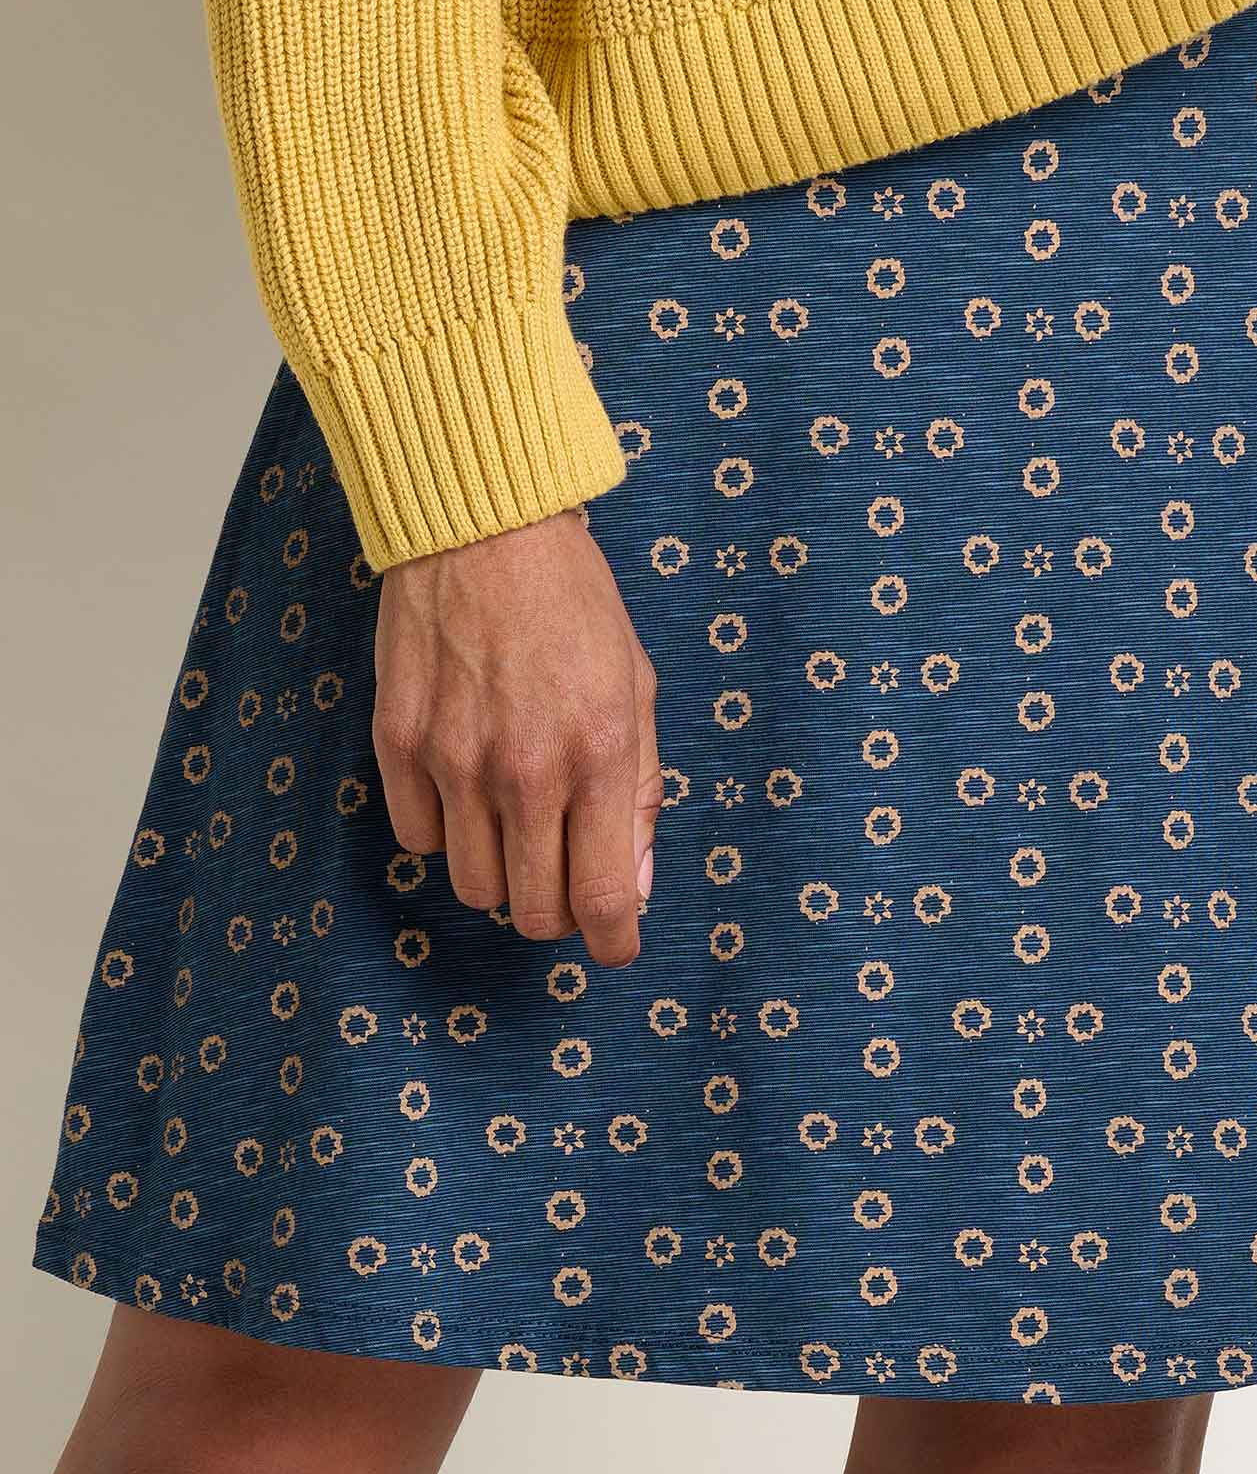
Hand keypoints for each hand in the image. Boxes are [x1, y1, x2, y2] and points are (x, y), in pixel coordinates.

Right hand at [373, 510, 660, 966]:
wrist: (484, 527)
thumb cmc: (573, 603)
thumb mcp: (636, 686)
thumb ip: (641, 791)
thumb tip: (634, 883)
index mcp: (599, 753)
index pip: (601, 898)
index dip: (613, 941)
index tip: (616, 945)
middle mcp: (525, 769)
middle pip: (532, 911)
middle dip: (557, 911)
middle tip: (567, 874)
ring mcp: (454, 759)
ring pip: (472, 886)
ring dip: (501, 872)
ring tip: (517, 823)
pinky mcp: (398, 742)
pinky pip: (418, 838)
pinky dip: (446, 830)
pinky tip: (466, 787)